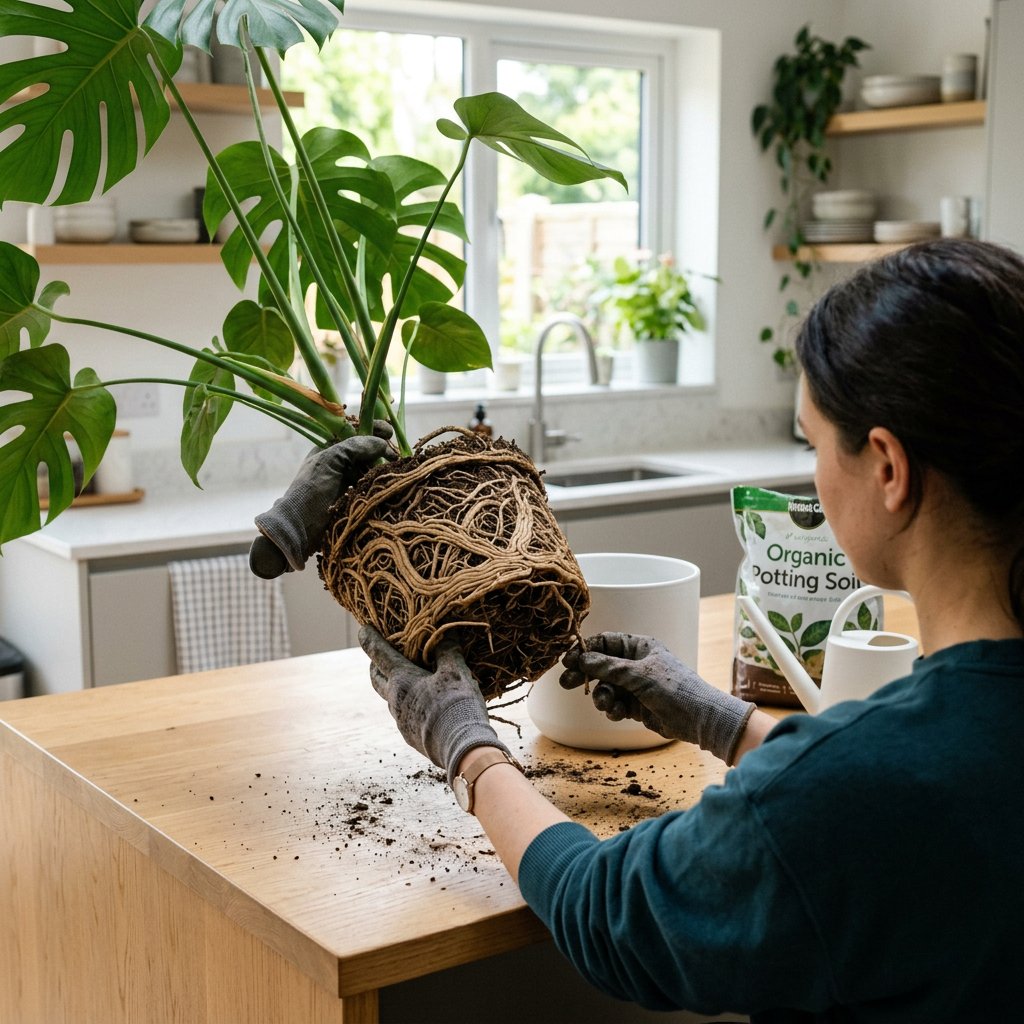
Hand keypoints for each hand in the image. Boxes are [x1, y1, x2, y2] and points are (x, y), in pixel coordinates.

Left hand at [249, 427, 392, 578]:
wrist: (301, 528)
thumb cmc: (310, 491)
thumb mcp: (329, 462)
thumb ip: (353, 447)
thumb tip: (381, 443)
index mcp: (331, 448)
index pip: (356, 430)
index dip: (374, 428)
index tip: (389, 432)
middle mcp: (342, 462)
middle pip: (369, 449)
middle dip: (384, 449)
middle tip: (396, 455)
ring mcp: (350, 480)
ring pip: (374, 467)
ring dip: (386, 467)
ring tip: (397, 470)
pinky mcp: (357, 498)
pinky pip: (374, 486)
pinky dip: (383, 483)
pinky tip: (392, 483)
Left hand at [359, 625, 509, 785]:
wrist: (462, 750)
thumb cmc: (457, 705)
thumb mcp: (456, 672)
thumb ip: (447, 651)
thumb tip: (445, 634)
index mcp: (402, 680)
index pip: (379, 654)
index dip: (369, 640)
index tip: (362, 630)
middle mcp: (395, 701)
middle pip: (376, 679)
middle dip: (374, 666)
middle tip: (377, 658)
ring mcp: (401, 722)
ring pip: (390, 698)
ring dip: (393, 686)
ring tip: (407, 680)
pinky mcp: (410, 737)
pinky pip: (404, 715)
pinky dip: (408, 704)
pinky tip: (424, 705)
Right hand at [559, 632, 754, 764]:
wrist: (700, 719)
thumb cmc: (675, 688)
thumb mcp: (638, 675)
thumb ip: (608, 667)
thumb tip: (582, 658)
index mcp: (640, 646)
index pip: (605, 642)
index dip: (585, 650)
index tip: (568, 660)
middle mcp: (636, 663)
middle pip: (601, 665)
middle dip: (586, 675)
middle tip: (566, 683)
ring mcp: (636, 685)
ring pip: (606, 687)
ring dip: (602, 696)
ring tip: (607, 704)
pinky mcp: (637, 705)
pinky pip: (615, 703)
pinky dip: (613, 709)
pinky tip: (618, 713)